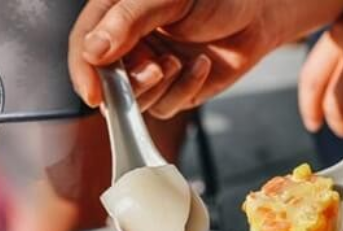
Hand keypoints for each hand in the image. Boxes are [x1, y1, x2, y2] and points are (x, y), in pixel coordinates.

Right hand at [69, 0, 342, 118]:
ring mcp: (150, 69)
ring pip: (134, 101)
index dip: (84, 72)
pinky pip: (165, 107)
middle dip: (130, 82)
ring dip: (158, 87)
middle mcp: (129, 44)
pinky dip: (184, 91)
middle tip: (157, 67)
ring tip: (179, 62)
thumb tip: (92, 52)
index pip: (84, 45)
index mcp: (116, 14)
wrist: (259, 12)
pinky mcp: (174, 89)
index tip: (93, 93)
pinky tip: (201, 66)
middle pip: (106, 80)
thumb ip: (128, 20)